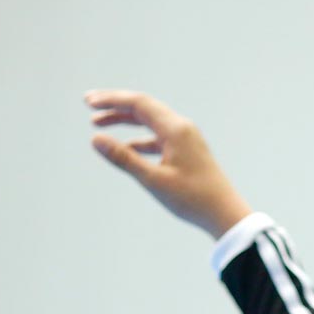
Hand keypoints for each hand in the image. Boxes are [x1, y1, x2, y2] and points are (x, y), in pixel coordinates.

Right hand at [85, 89, 252, 238]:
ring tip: (99, 123)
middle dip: (115, 105)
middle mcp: (182, 128)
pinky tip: (127, 146)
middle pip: (144, 107)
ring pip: (150, 121)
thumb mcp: (153, 180)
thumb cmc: (192, 199)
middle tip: (89, 104)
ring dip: (125, 120)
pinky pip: (159, 137)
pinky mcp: (187, 152)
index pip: (138, 103)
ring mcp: (186, 139)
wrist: (225, 214)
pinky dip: (140, 138)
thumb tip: (95, 139)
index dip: (112, 100)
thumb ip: (123, 158)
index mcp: (175, 129)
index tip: (88, 102)